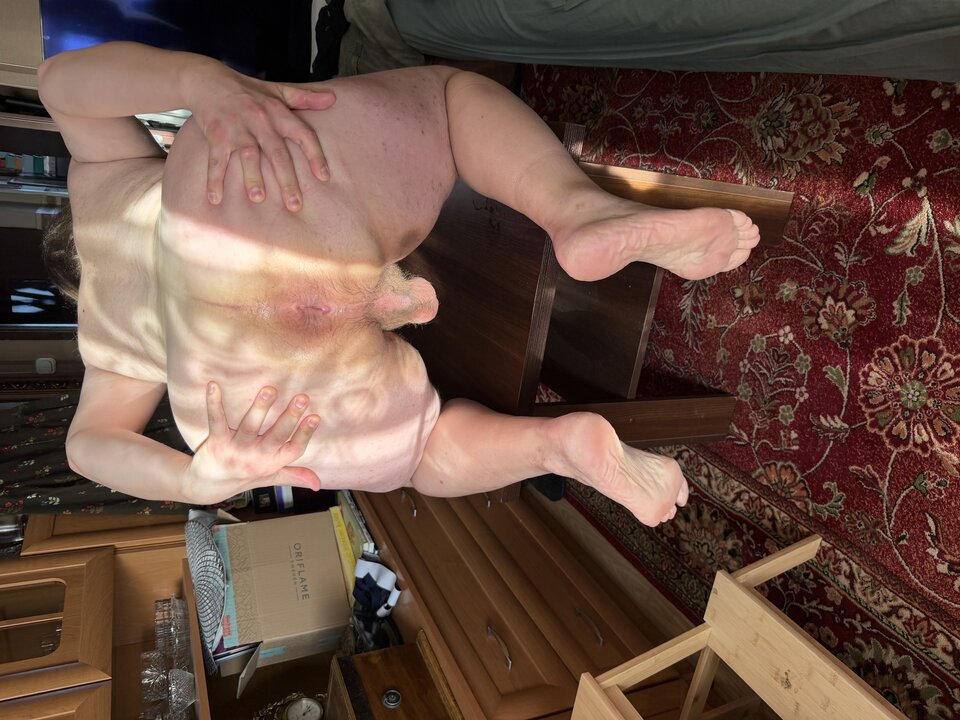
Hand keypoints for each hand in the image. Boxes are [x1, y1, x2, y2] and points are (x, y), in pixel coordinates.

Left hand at [181, 382, 320, 504]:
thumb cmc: (242, 476)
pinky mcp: (216, 443)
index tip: (315, 416)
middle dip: (289, 417)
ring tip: (269, 390)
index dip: (305, 434)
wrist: (207, 486)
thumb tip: (318, 483)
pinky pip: (216, 421)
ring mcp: (235, 450)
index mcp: (272, 462)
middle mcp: (256, 457)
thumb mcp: (270, 477)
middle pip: (276, 436)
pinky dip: (214, 403)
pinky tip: (213, 386)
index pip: (294, 449)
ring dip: (260, 408)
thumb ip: (292, 475)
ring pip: (249, 427)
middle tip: (301, 397)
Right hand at [187, 62, 335, 211]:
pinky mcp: (216, 135)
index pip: (302, 133)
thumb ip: (305, 98)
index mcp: (278, 112)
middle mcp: (260, 120)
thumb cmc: (248, 91)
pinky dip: (214, 179)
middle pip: (277, 152)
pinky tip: (215, 199)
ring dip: (253, 177)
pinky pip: (216, 160)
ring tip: (258, 199)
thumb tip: (333, 98)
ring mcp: (237, 128)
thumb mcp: (277, 91)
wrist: (207, 79)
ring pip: (248, 155)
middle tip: (295, 205)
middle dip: (287, 179)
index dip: (314, 155)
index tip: (323, 177)